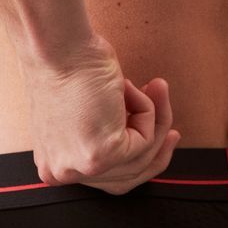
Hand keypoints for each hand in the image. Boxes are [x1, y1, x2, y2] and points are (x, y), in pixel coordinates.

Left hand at [26, 33, 180, 194]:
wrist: (57, 47)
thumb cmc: (67, 65)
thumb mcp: (84, 112)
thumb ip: (102, 135)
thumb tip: (140, 139)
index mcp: (54, 167)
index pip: (107, 180)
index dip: (138, 161)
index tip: (160, 140)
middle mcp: (63, 174)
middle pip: (127, 178)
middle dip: (156, 148)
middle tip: (173, 128)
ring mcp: (82, 168)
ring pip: (142, 157)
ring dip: (152, 117)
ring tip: (153, 86)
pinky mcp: (100, 156)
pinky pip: (145, 138)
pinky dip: (146, 108)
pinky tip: (128, 87)